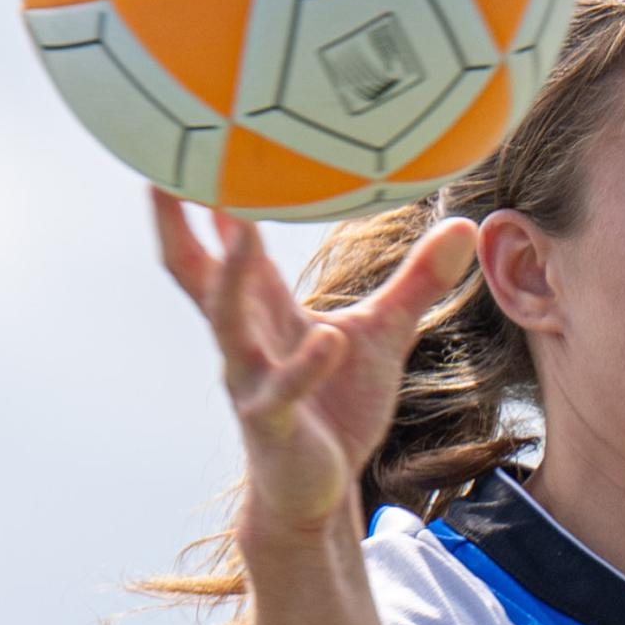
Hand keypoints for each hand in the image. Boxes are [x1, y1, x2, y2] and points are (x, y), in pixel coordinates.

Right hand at [151, 191, 477, 544]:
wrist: (318, 491)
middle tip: (162, 164)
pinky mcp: (275, 424)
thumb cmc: (338, 406)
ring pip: (228, 322)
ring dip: (235, 276)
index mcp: (261, 310)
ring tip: (247, 230)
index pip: (219, 242)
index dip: (204, 195)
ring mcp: (253, 380)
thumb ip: (416, 280)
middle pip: (193, 271)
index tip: (193, 133)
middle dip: (176, 221)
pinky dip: (306, 364)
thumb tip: (463, 224)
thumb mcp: (383, 333)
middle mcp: (244, 338)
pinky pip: (284, 390)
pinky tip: (329, 338)